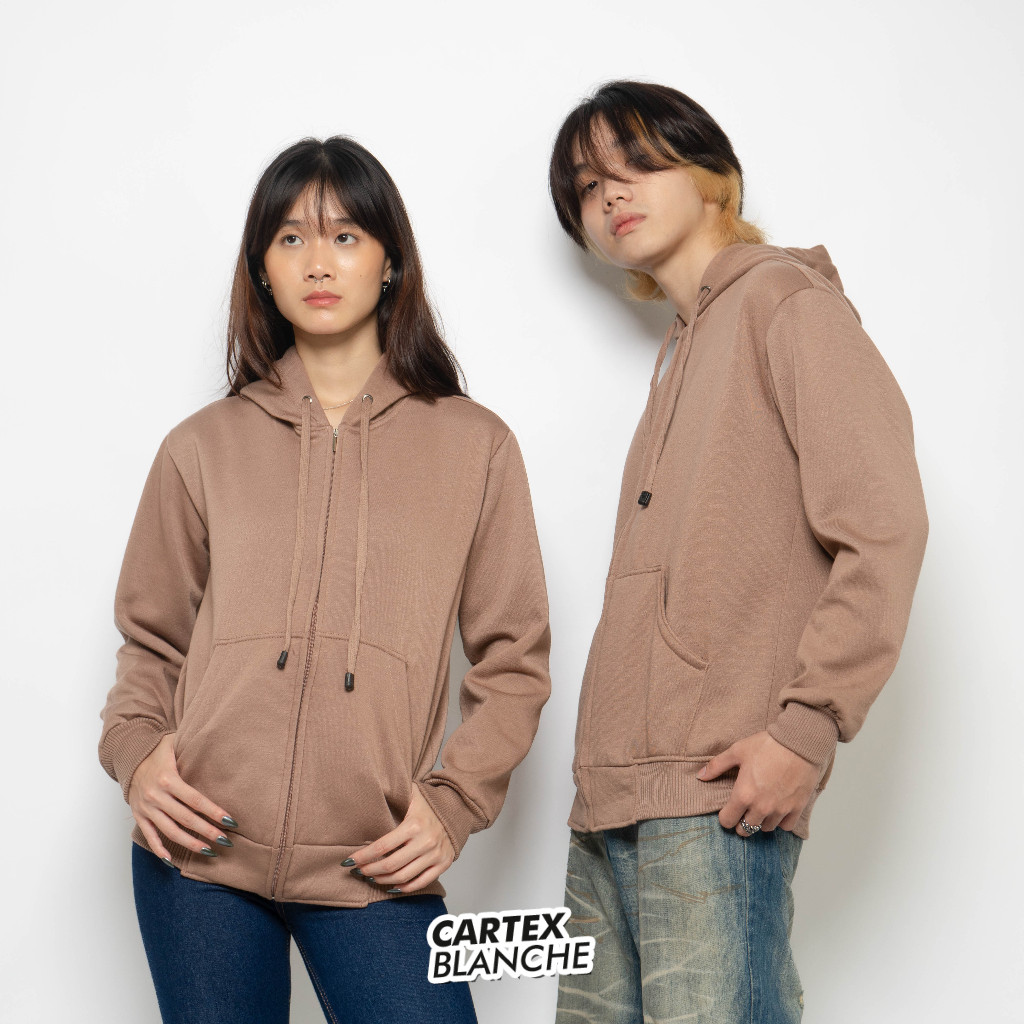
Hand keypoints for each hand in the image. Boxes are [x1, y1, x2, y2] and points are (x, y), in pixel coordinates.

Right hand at [128, 733, 237, 860]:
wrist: (128, 756)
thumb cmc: (157, 750)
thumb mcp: (174, 743)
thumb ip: (193, 745)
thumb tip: (217, 740)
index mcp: (168, 779)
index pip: (196, 800)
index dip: (214, 812)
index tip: (231, 821)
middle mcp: (157, 796)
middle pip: (186, 819)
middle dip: (207, 831)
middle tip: (226, 840)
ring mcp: (147, 808)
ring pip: (170, 831)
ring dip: (190, 843)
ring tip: (209, 851)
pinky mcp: (139, 816)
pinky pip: (150, 836)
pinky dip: (159, 849)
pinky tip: (172, 860)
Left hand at [346, 784, 454, 892]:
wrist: (457, 810)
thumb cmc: (428, 804)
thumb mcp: (412, 795)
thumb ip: (394, 793)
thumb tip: (370, 788)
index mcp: (414, 825)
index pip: (382, 846)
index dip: (363, 856)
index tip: (349, 861)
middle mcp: (426, 841)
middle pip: (390, 865)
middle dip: (369, 870)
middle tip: (358, 871)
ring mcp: (435, 855)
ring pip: (403, 876)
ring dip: (383, 881)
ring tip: (371, 878)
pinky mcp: (443, 864)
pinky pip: (420, 883)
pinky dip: (403, 888)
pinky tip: (391, 886)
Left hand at [697, 730, 820, 835]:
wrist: (798, 742)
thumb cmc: (767, 745)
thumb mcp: (737, 751)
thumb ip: (717, 766)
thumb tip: (700, 776)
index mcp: (743, 794)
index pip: (727, 821)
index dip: (725, 817)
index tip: (728, 809)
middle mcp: (761, 807)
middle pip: (745, 830)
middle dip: (740, 822)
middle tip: (743, 811)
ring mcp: (780, 810)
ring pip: (765, 828)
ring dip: (760, 821)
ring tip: (760, 808)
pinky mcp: (797, 808)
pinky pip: (786, 826)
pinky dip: (781, 821)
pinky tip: (777, 809)